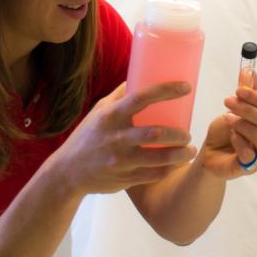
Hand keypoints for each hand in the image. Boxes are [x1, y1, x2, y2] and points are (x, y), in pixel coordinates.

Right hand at [54, 81, 196, 195]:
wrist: (67, 172)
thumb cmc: (86, 137)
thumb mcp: (98, 112)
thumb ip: (118, 96)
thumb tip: (138, 77)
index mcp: (110, 116)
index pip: (141, 97)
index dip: (166, 90)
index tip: (186, 87)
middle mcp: (116, 138)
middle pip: (155, 132)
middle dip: (178, 133)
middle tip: (188, 134)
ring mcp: (120, 160)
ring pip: (159, 157)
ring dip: (180, 154)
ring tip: (189, 150)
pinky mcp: (124, 179)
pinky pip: (153, 175)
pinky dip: (169, 169)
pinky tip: (177, 164)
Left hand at [197, 80, 256, 179]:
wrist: (211, 153)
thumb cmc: (227, 132)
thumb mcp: (235, 108)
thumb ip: (246, 92)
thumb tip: (249, 70)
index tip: (239, 90)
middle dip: (248, 109)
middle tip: (228, 101)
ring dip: (244, 125)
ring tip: (228, 119)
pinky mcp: (250, 168)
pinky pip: (250, 155)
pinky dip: (239, 141)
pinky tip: (231, 136)